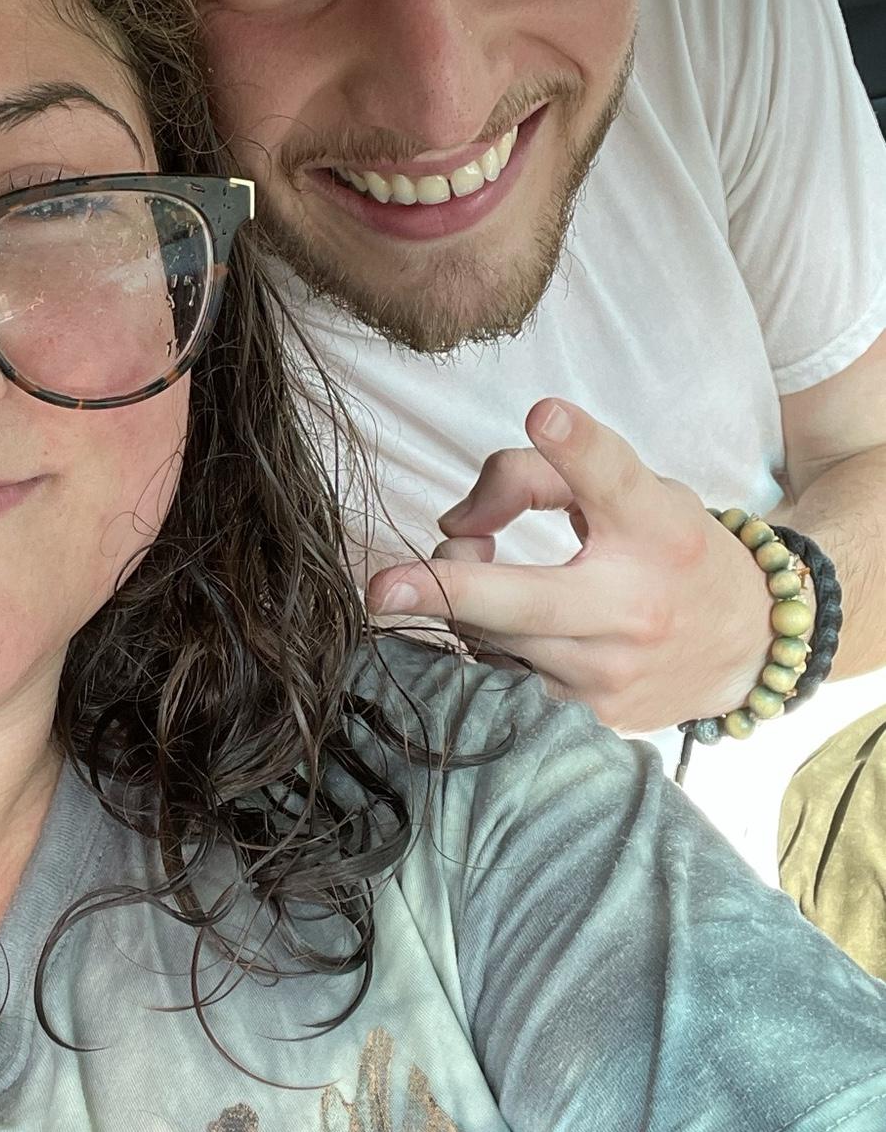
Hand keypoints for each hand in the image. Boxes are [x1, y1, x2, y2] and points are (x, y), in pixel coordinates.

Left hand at [366, 399, 774, 732]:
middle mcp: (637, 607)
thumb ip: (539, 476)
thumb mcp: (632, 490)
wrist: (748, 647)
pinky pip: (507, 676)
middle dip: (448, 591)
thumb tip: (455, 520)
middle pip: (528, 597)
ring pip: (497, 639)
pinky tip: (494, 620)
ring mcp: (611, 673)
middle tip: (383, 590)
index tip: (544, 414)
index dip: (577, 446)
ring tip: (474, 568)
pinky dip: (485, 642)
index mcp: (656, 529)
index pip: (612, 479)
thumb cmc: (668, 548)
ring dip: (460, 602)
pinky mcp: (593, 718)